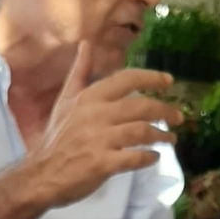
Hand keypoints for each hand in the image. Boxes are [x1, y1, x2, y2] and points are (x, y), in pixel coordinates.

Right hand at [33, 42, 183, 207]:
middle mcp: (97, 114)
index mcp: (90, 97)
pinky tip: (154, 157)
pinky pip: (134, 157)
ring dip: (161, 135)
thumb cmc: (57, 138)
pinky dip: (149, 157)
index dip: (151, 78)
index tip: (169, 82)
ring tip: (170, 139)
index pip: (127, 79)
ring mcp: (100, 140)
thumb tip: (86, 43)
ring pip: (142, 131)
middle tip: (178, 117)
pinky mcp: (103, 164)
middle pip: (142, 106)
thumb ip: (80, 73)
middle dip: (165, 111)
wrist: (41, 174)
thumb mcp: (65, 100)